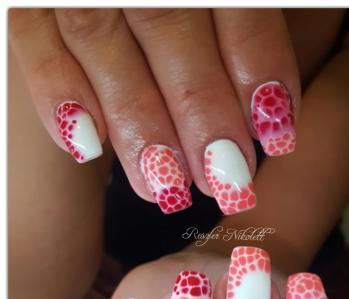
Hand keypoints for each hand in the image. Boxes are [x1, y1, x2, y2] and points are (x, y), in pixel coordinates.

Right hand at [9, 8, 298, 214]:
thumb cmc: (185, 3)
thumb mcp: (215, 1)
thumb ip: (237, 27)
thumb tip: (268, 106)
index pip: (234, 2)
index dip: (258, 66)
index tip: (278, 134)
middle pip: (168, 26)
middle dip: (199, 111)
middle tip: (225, 181)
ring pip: (101, 40)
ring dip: (136, 122)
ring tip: (163, 189)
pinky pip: (31, 37)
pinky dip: (55, 91)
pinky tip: (85, 149)